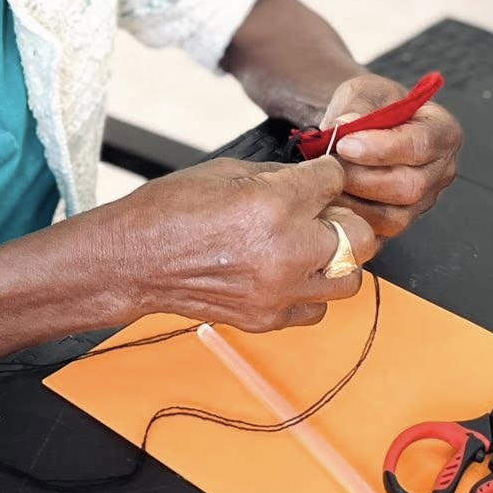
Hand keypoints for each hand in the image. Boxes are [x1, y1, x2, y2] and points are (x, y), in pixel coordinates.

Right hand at [102, 156, 376, 332]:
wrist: (133, 261)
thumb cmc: (169, 211)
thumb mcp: (227, 173)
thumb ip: (278, 178)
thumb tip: (311, 181)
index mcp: (274, 205)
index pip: (335, 181)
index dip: (326, 175)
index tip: (316, 178)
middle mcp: (286, 251)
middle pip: (359, 235)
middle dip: (344, 218)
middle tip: (321, 214)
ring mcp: (279, 291)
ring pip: (350, 279)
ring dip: (336, 259)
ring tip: (309, 248)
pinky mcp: (268, 319)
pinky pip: (316, 309)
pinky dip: (311, 292)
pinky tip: (287, 274)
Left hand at [318, 73, 462, 237]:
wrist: (355, 129)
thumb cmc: (367, 108)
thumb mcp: (363, 91)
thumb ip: (358, 105)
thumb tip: (347, 125)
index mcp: (441, 131)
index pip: (420, 144)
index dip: (381, 148)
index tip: (345, 143)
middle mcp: (440, 170)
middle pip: (409, 186)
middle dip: (361, 177)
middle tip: (329, 164)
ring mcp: (424, 200)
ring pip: (394, 215)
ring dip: (353, 200)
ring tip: (327, 181)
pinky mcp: (402, 221)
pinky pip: (379, 232)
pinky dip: (350, 219)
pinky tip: (330, 200)